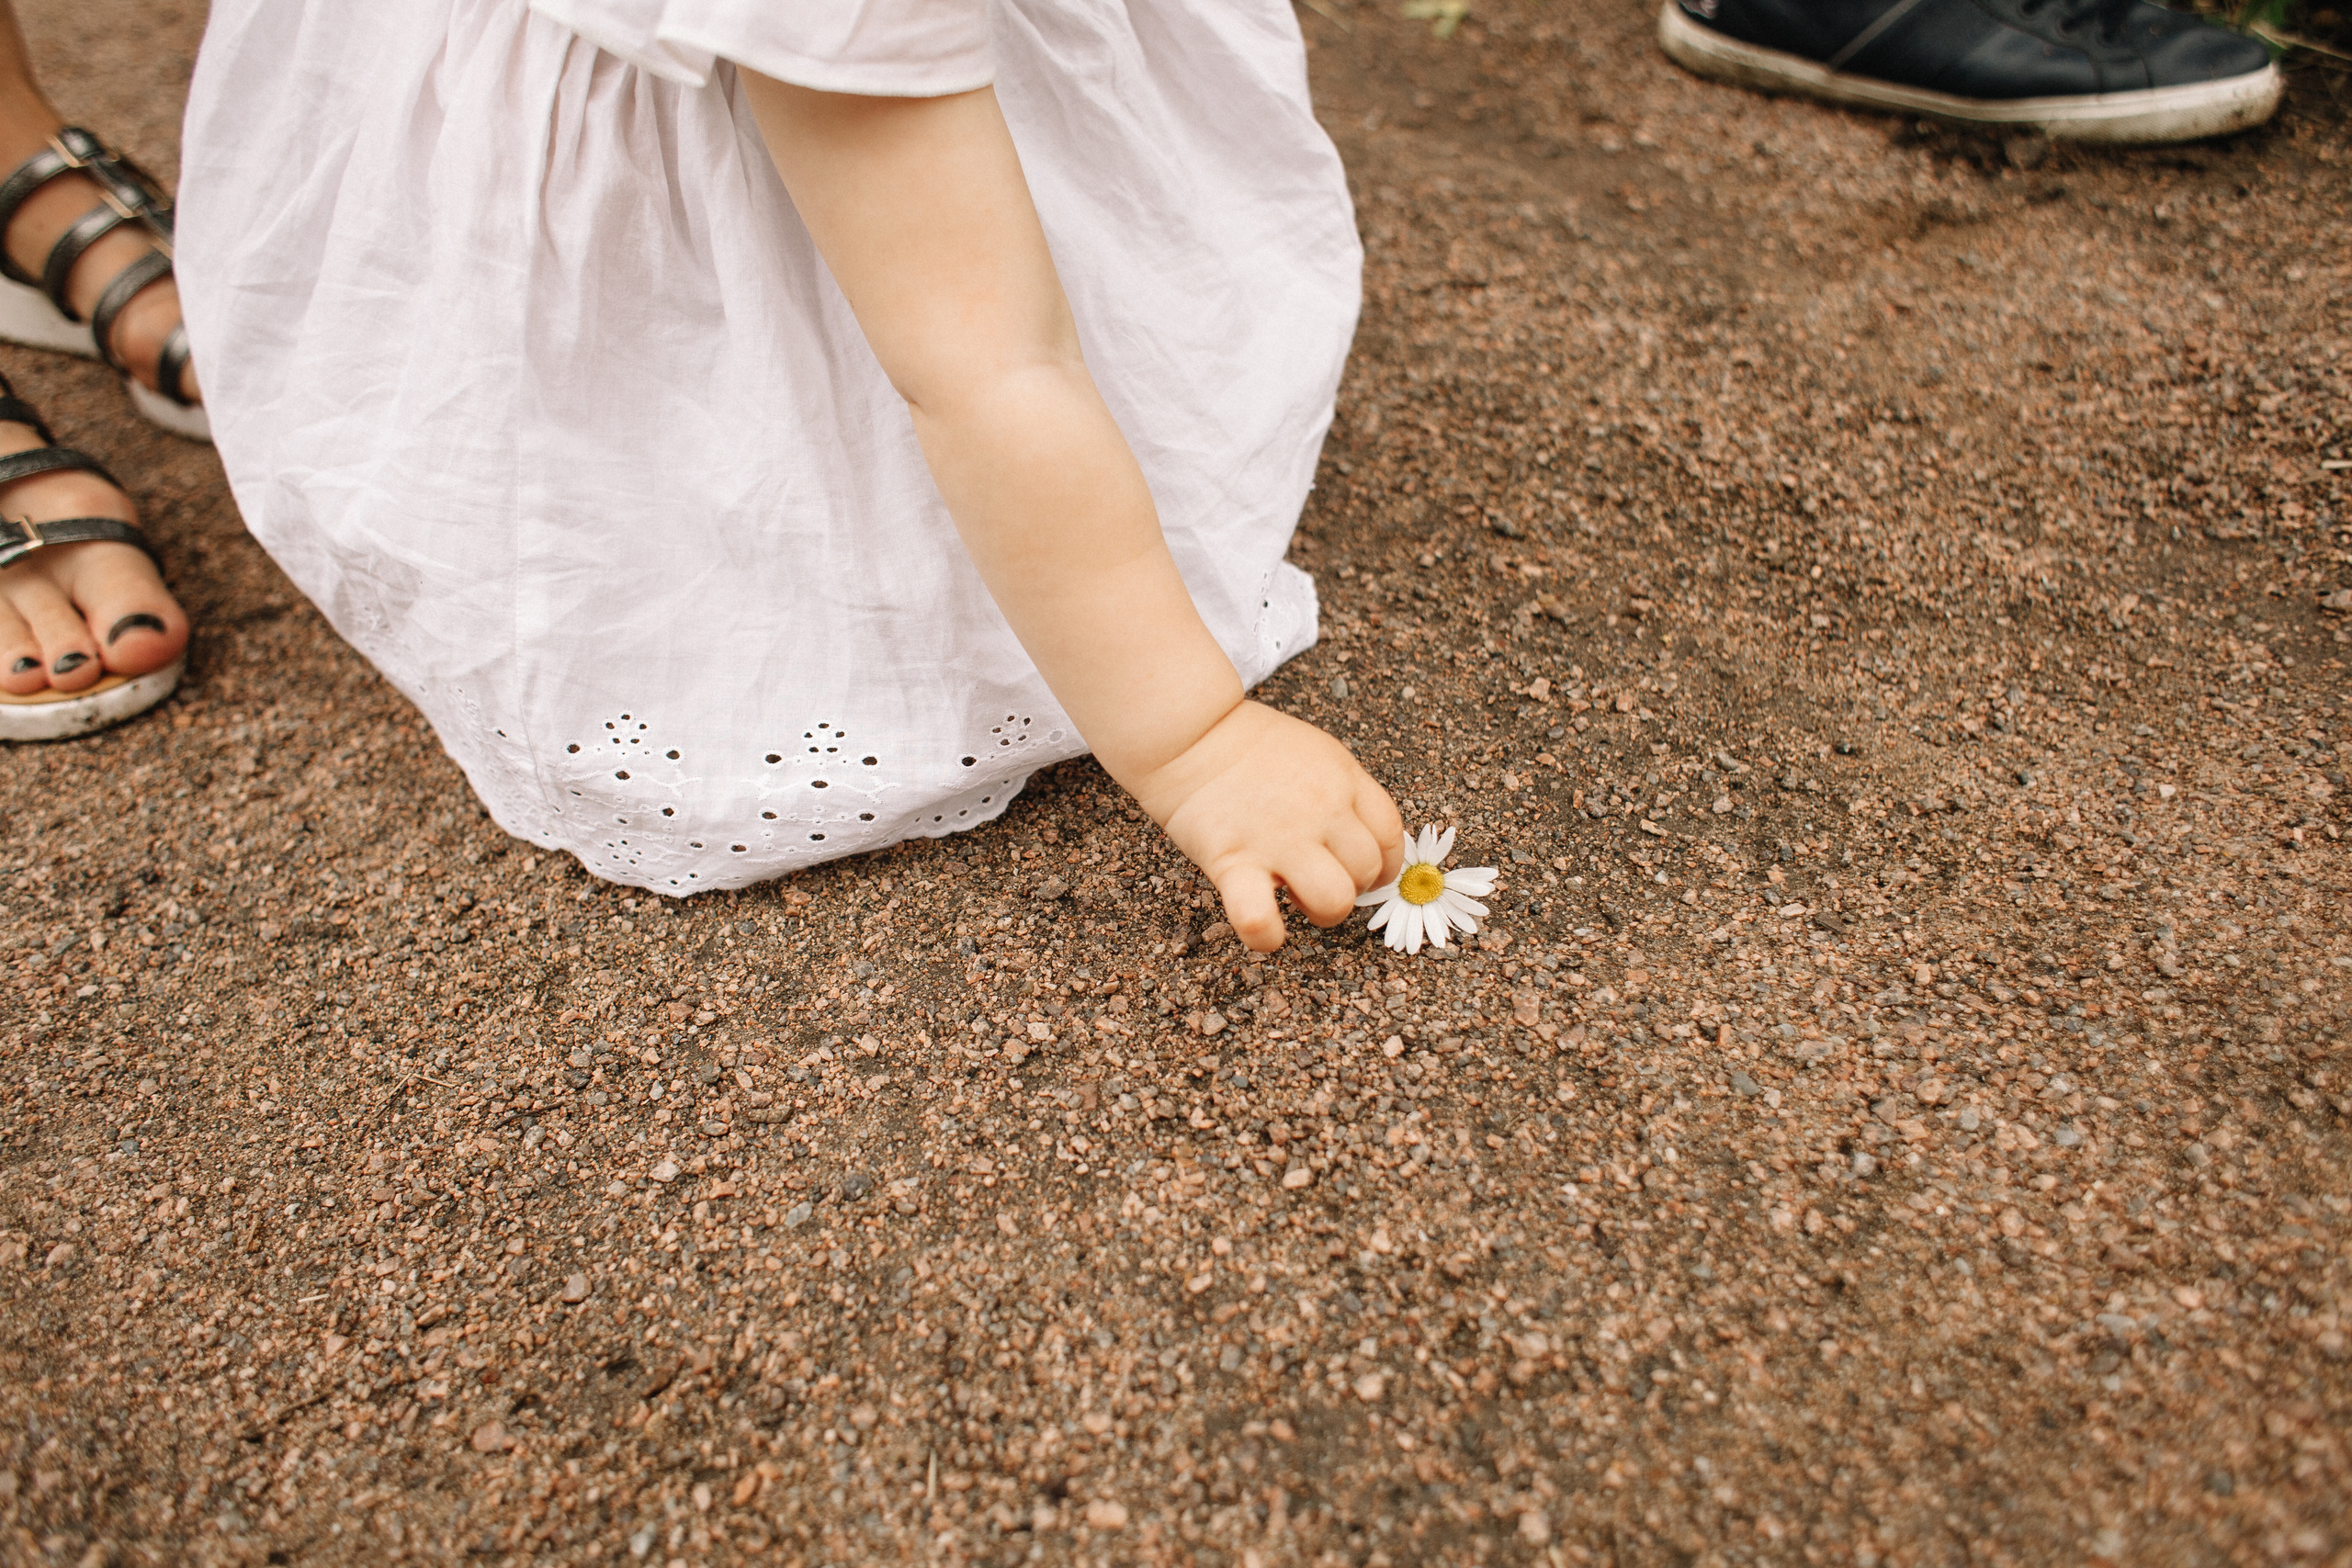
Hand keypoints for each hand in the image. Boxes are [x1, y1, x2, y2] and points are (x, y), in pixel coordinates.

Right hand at [1130, 701, 1404, 951]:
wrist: (1188, 733)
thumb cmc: (1248, 745)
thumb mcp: (1316, 753)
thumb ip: (1343, 792)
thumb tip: (1357, 843)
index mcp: (1343, 778)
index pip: (1391, 834)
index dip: (1385, 864)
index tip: (1365, 872)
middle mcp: (1321, 809)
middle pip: (1367, 871)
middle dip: (1351, 886)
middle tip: (1320, 877)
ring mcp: (1279, 837)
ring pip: (1335, 900)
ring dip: (1323, 912)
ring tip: (1297, 898)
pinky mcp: (1234, 861)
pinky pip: (1260, 919)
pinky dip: (1265, 936)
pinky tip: (1264, 927)